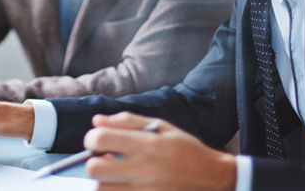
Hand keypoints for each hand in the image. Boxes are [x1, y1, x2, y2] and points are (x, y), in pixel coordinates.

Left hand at [84, 112, 236, 190]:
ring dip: (104, 182)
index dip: (92, 139)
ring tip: (116, 175)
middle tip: (105, 160)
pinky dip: (116, 190)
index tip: (98, 141)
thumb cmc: (186, 150)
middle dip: (93, 163)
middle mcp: (145, 170)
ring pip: (102, 190)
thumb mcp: (161, 127)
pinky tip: (126, 184)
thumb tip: (97, 121)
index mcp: (148, 145)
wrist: (212, 179)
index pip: (101, 140)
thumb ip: (127, 122)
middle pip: (95, 170)